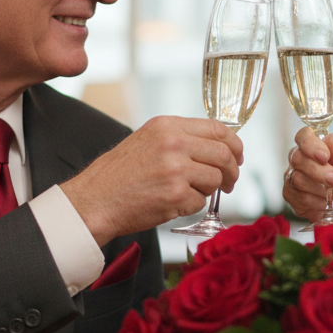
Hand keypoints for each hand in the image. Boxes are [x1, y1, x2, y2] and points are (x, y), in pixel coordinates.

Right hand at [61, 116, 241, 245]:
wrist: (95, 200)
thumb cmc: (119, 174)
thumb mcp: (147, 139)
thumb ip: (180, 138)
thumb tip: (217, 145)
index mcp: (167, 126)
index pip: (218, 128)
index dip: (234, 144)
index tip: (237, 155)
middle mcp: (174, 143)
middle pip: (224, 154)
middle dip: (232, 171)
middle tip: (230, 182)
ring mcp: (176, 170)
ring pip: (215, 179)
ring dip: (208, 190)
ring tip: (187, 192)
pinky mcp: (176, 196)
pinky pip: (200, 202)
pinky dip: (191, 206)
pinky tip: (171, 203)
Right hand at [281, 127, 332, 220]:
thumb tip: (331, 138)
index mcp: (319, 148)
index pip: (304, 136)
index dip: (310, 144)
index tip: (325, 156)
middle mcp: (303, 161)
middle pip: (297, 158)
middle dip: (318, 171)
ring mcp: (294, 179)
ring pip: (296, 179)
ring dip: (321, 189)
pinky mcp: (292, 198)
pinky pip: (296, 197)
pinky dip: (315, 202)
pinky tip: (327, 205)